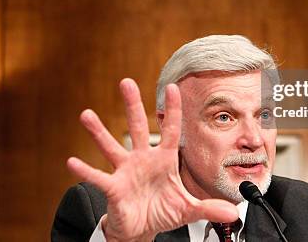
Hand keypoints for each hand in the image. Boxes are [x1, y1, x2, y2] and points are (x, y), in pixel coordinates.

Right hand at [67, 78, 238, 241]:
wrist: (141, 230)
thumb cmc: (162, 212)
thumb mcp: (188, 209)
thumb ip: (209, 207)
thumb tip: (235, 213)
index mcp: (164, 160)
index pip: (171, 130)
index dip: (173, 109)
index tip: (173, 86)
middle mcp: (143, 159)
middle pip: (138, 127)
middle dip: (133, 105)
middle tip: (126, 81)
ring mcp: (126, 172)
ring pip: (112, 147)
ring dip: (99, 132)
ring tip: (86, 115)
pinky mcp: (114, 189)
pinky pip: (99, 178)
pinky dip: (86, 171)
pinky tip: (72, 162)